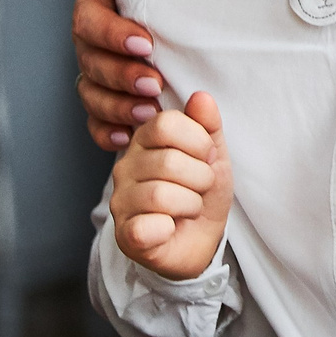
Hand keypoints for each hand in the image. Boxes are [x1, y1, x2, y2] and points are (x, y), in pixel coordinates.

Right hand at [77, 0, 161, 149]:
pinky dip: (108, 132)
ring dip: (118, 106)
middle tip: (154, 84)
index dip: (113, 35)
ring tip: (151, 112)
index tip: (146, 44)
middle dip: (122, 75)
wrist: (184, 7)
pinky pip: (95, 123)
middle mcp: (88, 42)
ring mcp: (93, 74)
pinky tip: (129, 137)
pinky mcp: (104, 102)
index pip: (88, 19)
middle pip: (90, 62)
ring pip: (91, 95)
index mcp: (94, 4)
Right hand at [110, 91, 232, 279]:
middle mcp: (126, 166)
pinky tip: (171, 228)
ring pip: (161, 194)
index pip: (166, 123)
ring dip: (191, 204)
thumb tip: (201, 97)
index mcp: (145, 140)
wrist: (201, 239)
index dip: (198, 141)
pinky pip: (148, 227)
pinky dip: (170, 228)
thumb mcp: (213, 155)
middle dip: (201, 178)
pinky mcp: (125, 234)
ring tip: (189, 208)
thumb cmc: (202, 192)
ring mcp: (121, 201)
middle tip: (200, 188)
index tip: (207, 157)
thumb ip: (207, 125)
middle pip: (169, 161)